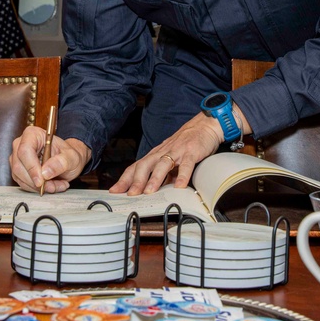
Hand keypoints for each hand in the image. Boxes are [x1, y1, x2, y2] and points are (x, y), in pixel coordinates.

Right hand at [9, 126, 91, 193]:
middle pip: (19, 166)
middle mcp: (21, 144)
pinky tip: (50, 186)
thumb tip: (45, 172)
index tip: (41, 181)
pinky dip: (36, 189)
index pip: (25, 150)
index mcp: (32, 134)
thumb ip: (61, 162)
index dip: (32, 167)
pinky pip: (23, 183)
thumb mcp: (72, 157)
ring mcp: (17, 158)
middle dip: (36, 181)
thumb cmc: (68, 155)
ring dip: (38, 187)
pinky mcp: (18, 170)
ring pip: (20, 177)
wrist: (68, 161)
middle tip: (53, 186)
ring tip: (56, 185)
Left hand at [109, 113, 225, 195]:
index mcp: (156, 155)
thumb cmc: (186, 144)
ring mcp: (177, 151)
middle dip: (136, 181)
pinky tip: (180, 186)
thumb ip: (163, 175)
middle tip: (130, 195)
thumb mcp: (171, 160)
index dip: (125, 179)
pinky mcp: (191, 152)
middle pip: (145, 165)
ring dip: (155, 179)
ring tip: (149, 192)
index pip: (136, 167)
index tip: (115, 190)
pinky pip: (186, 164)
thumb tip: (152, 193)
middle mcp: (163, 152)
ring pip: (162, 164)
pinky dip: (182, 175)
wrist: (204, 126)